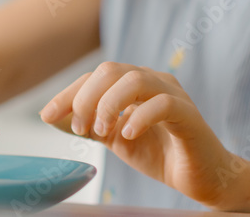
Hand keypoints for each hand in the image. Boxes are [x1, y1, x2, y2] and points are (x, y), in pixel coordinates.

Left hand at [39, 62, 246, 208]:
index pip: (94, 76)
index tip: (47, 115)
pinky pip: (163, 104)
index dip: (68, 93)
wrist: (202, 178)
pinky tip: (127, 135)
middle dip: (85, 98)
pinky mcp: (189, 115)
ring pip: (135, 79)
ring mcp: (173, 95)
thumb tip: (50, 115)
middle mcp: (153, 80)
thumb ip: (88, 125)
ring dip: (108, 105)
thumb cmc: (160, 153)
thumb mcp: (115, 138)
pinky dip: (139, 117)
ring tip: (100, 131)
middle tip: (80, 128)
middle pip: (110, 70)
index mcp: (134, 83)